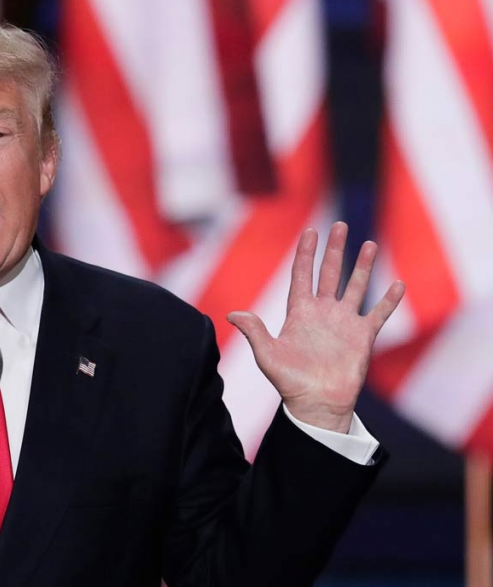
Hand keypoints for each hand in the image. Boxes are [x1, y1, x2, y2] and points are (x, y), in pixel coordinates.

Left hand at [227, 222, 404, 432]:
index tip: (309, 231)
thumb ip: (254, 331)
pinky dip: (388, 300)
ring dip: (363, 266)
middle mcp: (323, 312)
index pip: (302, 275)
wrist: (316, 403)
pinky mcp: (362, 337)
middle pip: (329, 273)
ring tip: (370, 243)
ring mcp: (344, 323)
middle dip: (334, 250)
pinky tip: (397, 284)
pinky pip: (378, 313)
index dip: (305, 253)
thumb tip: (231, 314)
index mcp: (299, 312)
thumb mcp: (267, 354)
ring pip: (356, 286)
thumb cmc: (289, 381)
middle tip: (339, 225)